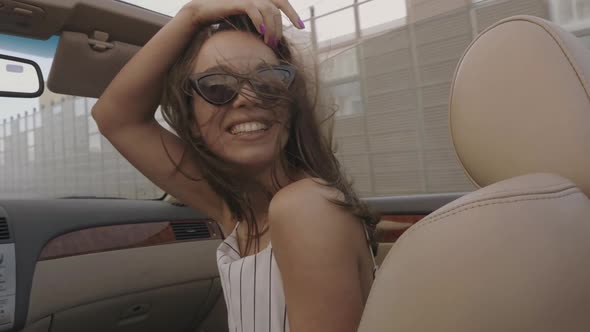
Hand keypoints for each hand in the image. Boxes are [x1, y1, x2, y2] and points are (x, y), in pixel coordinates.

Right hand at [180, 0, 303, 45]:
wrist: (202, 12)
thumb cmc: (224, 19)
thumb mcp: (245, 21)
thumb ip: (260, 23)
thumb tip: (272, 36)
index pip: (282, 2)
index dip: (293, 14)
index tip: (301, 27)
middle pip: (277, 8)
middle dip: (281, 27)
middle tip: (277, 44)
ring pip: (269, 10)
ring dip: (272, 28)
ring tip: (269, 43)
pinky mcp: (238, 1)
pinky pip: (254, 9)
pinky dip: (260, 21)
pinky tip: (261, 32)